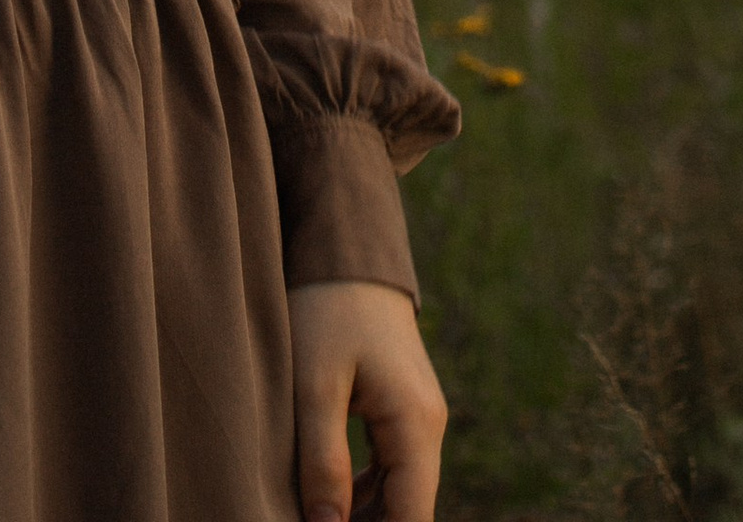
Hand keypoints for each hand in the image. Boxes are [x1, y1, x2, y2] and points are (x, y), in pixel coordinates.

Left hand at [289, 279, 445, 521]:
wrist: (345, 248)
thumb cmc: (327, 309)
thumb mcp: (315, 384)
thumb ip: (323, 460)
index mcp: (416, 424)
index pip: (413, 518)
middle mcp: (428, 426)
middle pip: (408, 510)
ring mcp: (417, 416)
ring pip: (397, 492)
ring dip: (362, 516)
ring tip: (314, 518)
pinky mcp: (400, 408)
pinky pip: (388, 468)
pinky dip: (361, 491)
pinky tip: (324, 498)